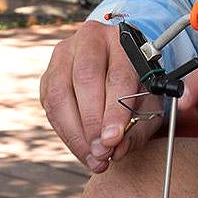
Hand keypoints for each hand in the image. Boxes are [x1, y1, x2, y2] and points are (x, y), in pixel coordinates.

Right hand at [40, 20, 153, 170]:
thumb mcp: (149, 104)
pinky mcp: (48, 74)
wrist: (119, 67)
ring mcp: (63, 54)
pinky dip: (65, 131)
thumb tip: (117, 149)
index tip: (114, 139)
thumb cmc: (137, 86)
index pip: (117, 75)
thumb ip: (137, 128)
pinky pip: (50, 105)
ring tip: (92, 157)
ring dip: (74, 132)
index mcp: (123, 40)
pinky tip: (81, 148)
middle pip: (85, 77)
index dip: (114, 110)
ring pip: (60, 92)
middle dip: (91, 121)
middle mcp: (90, 40)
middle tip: (101, 152)